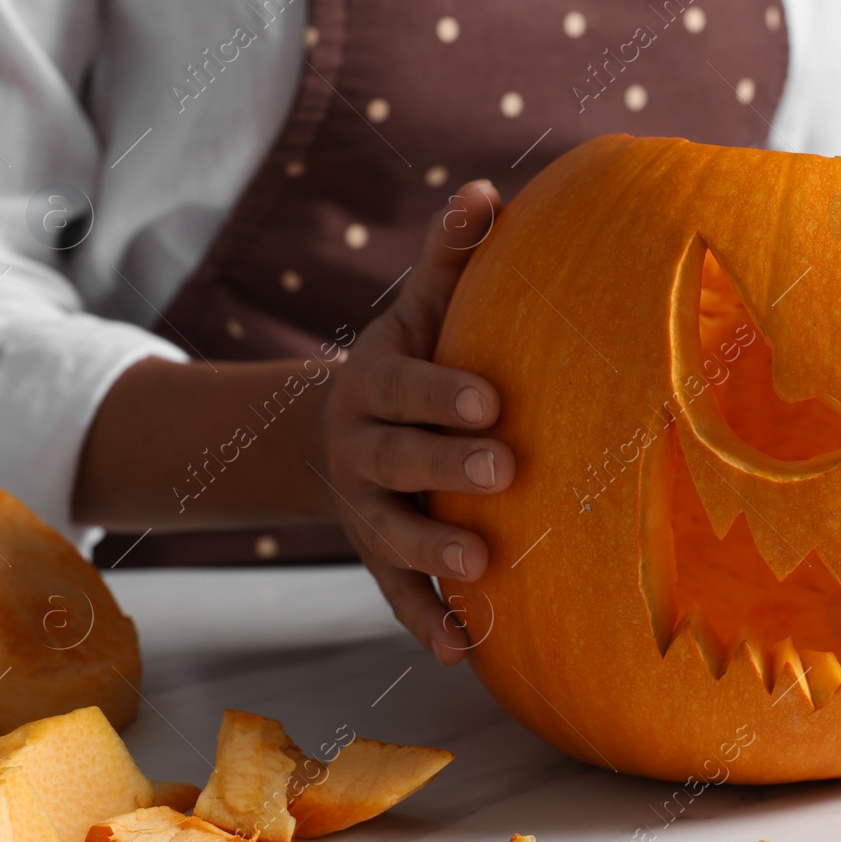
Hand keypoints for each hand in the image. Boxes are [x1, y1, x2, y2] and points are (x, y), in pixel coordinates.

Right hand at [316, 180, 511, 663]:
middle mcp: (362, 450)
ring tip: (478, 569)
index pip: (405, 387)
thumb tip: (490, 190)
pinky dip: (423, 624)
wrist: (336, 435)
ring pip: (391, 538)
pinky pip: (396, 597)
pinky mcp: (379, 561)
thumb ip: (451, 258)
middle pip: (397, 462)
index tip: (493, 398)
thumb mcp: (419, 309)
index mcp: (374, 383)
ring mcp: (368, 512)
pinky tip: (462, 650)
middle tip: (504, 471)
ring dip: (431, 555)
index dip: (441, 393)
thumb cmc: (407, 362)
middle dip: (445, 468)